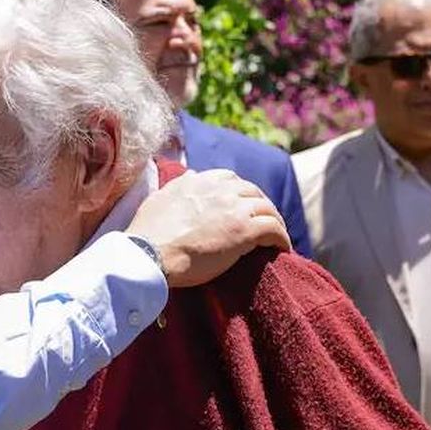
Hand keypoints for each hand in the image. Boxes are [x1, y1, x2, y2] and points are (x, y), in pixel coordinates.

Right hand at [125, 169, 289, 287]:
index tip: (240, 204)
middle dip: (261, 205)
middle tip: (263, 221)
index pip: (229, 178)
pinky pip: (274, 229)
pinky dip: (281, 237)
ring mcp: (234, 209)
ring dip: (275, 221)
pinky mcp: (245, 231)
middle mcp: (219, 190)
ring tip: (277, 235)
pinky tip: (282, 247)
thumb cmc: (148, 234)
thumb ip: (179, 185)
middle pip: (253, 192)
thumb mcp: (160, 198)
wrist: (150, 255)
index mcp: (198, 181)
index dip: (239, 191)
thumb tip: (192, 174)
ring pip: (268, 209)